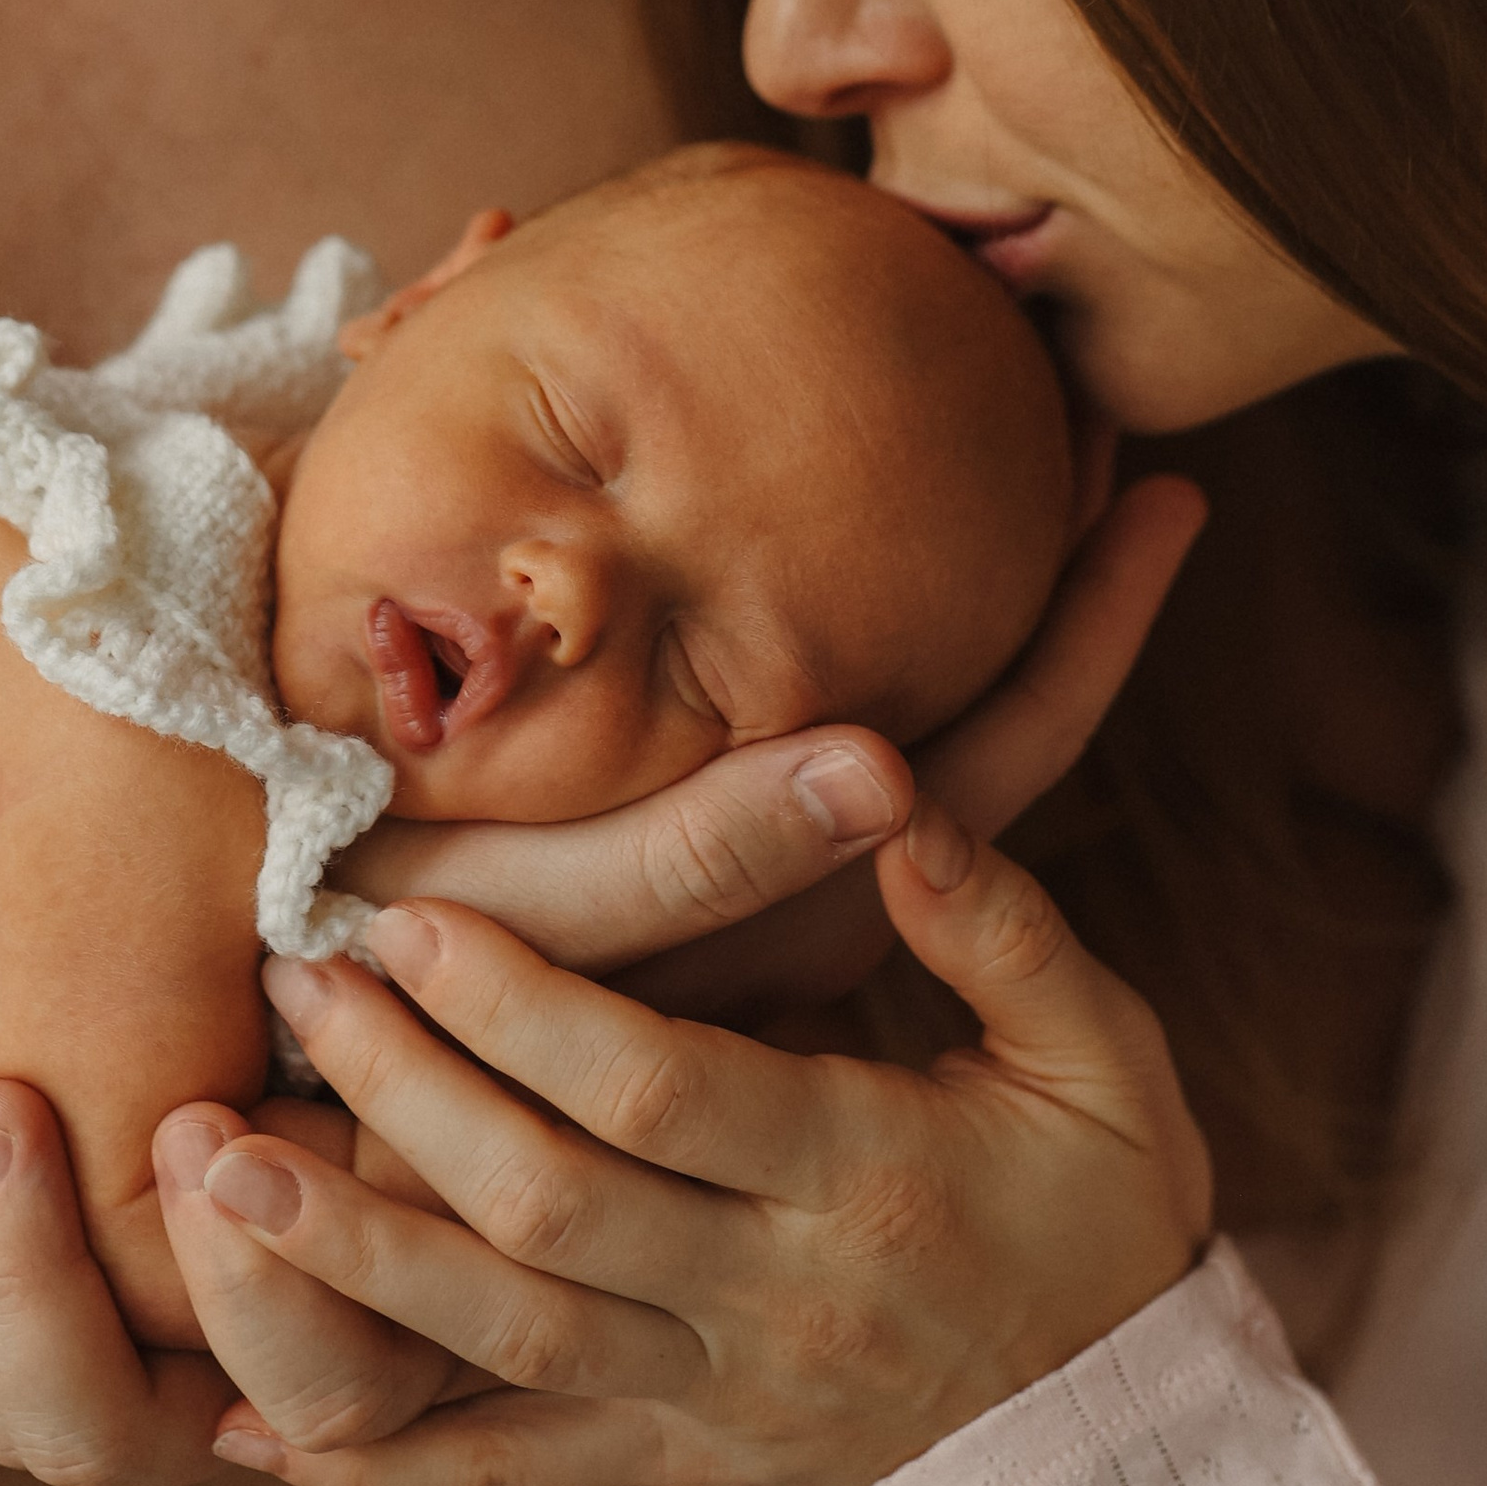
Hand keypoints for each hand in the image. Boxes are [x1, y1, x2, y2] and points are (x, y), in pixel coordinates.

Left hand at [0, 470, 1201, 1479]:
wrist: (1121, 1441)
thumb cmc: (1104, 1206)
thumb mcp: (1099, 1049)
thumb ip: (997, 919)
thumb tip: (892, 795)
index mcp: (868, 1177)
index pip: (665, 1093)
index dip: (526, 1011)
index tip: (413, 918)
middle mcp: (774, 1301)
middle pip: (554, 1208)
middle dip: (403, 1100)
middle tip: (288, 987)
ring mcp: (715, 1399)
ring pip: (505, 1344)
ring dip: (348, 1261)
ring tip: (212, 1173)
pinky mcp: (677, 1464)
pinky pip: (509, 1477)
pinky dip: (379, 1465)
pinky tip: (253, 1434)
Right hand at [348, 469, 1206, 1017]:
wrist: (316, 1058)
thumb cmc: (420, 978)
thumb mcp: (561, 916)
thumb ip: (714, 846)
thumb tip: (891, 768)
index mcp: (819, 912)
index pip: (1009, 748)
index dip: (1090, 624)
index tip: (1170, 490)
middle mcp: (829, 895)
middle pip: (1003, 724)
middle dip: (1068, 579)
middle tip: (1119, 427)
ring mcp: (787, 878)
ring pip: (947, 718)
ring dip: (1005, 587)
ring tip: (1058, 441)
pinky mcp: (726, 855)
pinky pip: (862, 726)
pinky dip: (912, 615)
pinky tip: (920, 509)